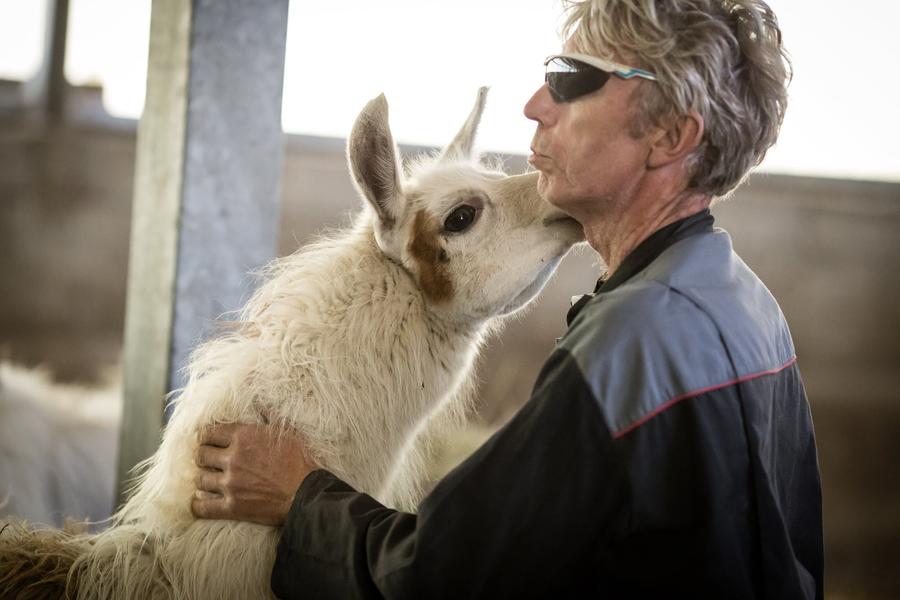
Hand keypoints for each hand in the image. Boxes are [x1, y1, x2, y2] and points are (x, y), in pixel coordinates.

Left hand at [191, 423, 317, 525]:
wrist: (307, 493)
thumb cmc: (300, 461)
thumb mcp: (287, 431)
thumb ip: (269, 415)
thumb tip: (260, 400)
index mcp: (243, 437)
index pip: (209, 432)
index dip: (206, 436)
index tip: (208, 440)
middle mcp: (232, 458)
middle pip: (201, 455)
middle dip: (203, 456)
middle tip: (207, 460)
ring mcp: (230, 484)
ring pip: (200, 479)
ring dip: (203, 479)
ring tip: (208, 479)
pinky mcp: (231, 507)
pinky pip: (203, 507)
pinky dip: (198, 505)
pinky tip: (199, 502)